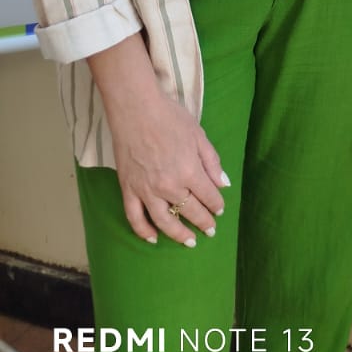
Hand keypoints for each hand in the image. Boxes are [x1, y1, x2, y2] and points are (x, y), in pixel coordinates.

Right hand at [87, 36, 228, 245]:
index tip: (220, 210)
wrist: (136, 110)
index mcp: (190, 171)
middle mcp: (169, 185)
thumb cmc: (170, 118)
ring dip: (178, 234)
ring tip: (189, 242)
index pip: (208, 196)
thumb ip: (212, 161)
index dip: (216, 205)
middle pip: (189, 211)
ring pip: (164, 221)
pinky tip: (153, 239)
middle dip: (203, 222)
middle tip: (210, 230)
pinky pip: (135, 218)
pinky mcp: (128, 189)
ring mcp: (147, 190)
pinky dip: (144, 232)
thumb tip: (223, 184)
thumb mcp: (198, 135)